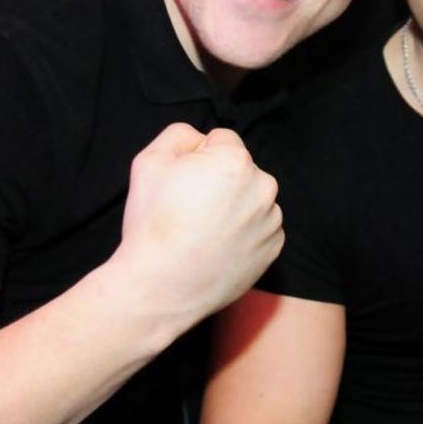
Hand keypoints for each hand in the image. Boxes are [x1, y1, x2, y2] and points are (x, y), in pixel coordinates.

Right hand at [115, 124, 283, 320]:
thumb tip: (200, 140)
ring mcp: (271, 221)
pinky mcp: (273, 250)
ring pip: (252, 199)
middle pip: (240, 169)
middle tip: (191, 209)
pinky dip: (243, 233)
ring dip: (234, 207)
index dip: (197, 157)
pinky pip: (259, 228)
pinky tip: (216, 247)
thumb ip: (179, 135)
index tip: (183, 183)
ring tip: (202, 231)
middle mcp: (263, 188)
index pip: (221, 140)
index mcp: (236, 161)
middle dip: (220, 180)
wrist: (159, 288)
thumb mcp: (149, 161)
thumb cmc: (152, 224)